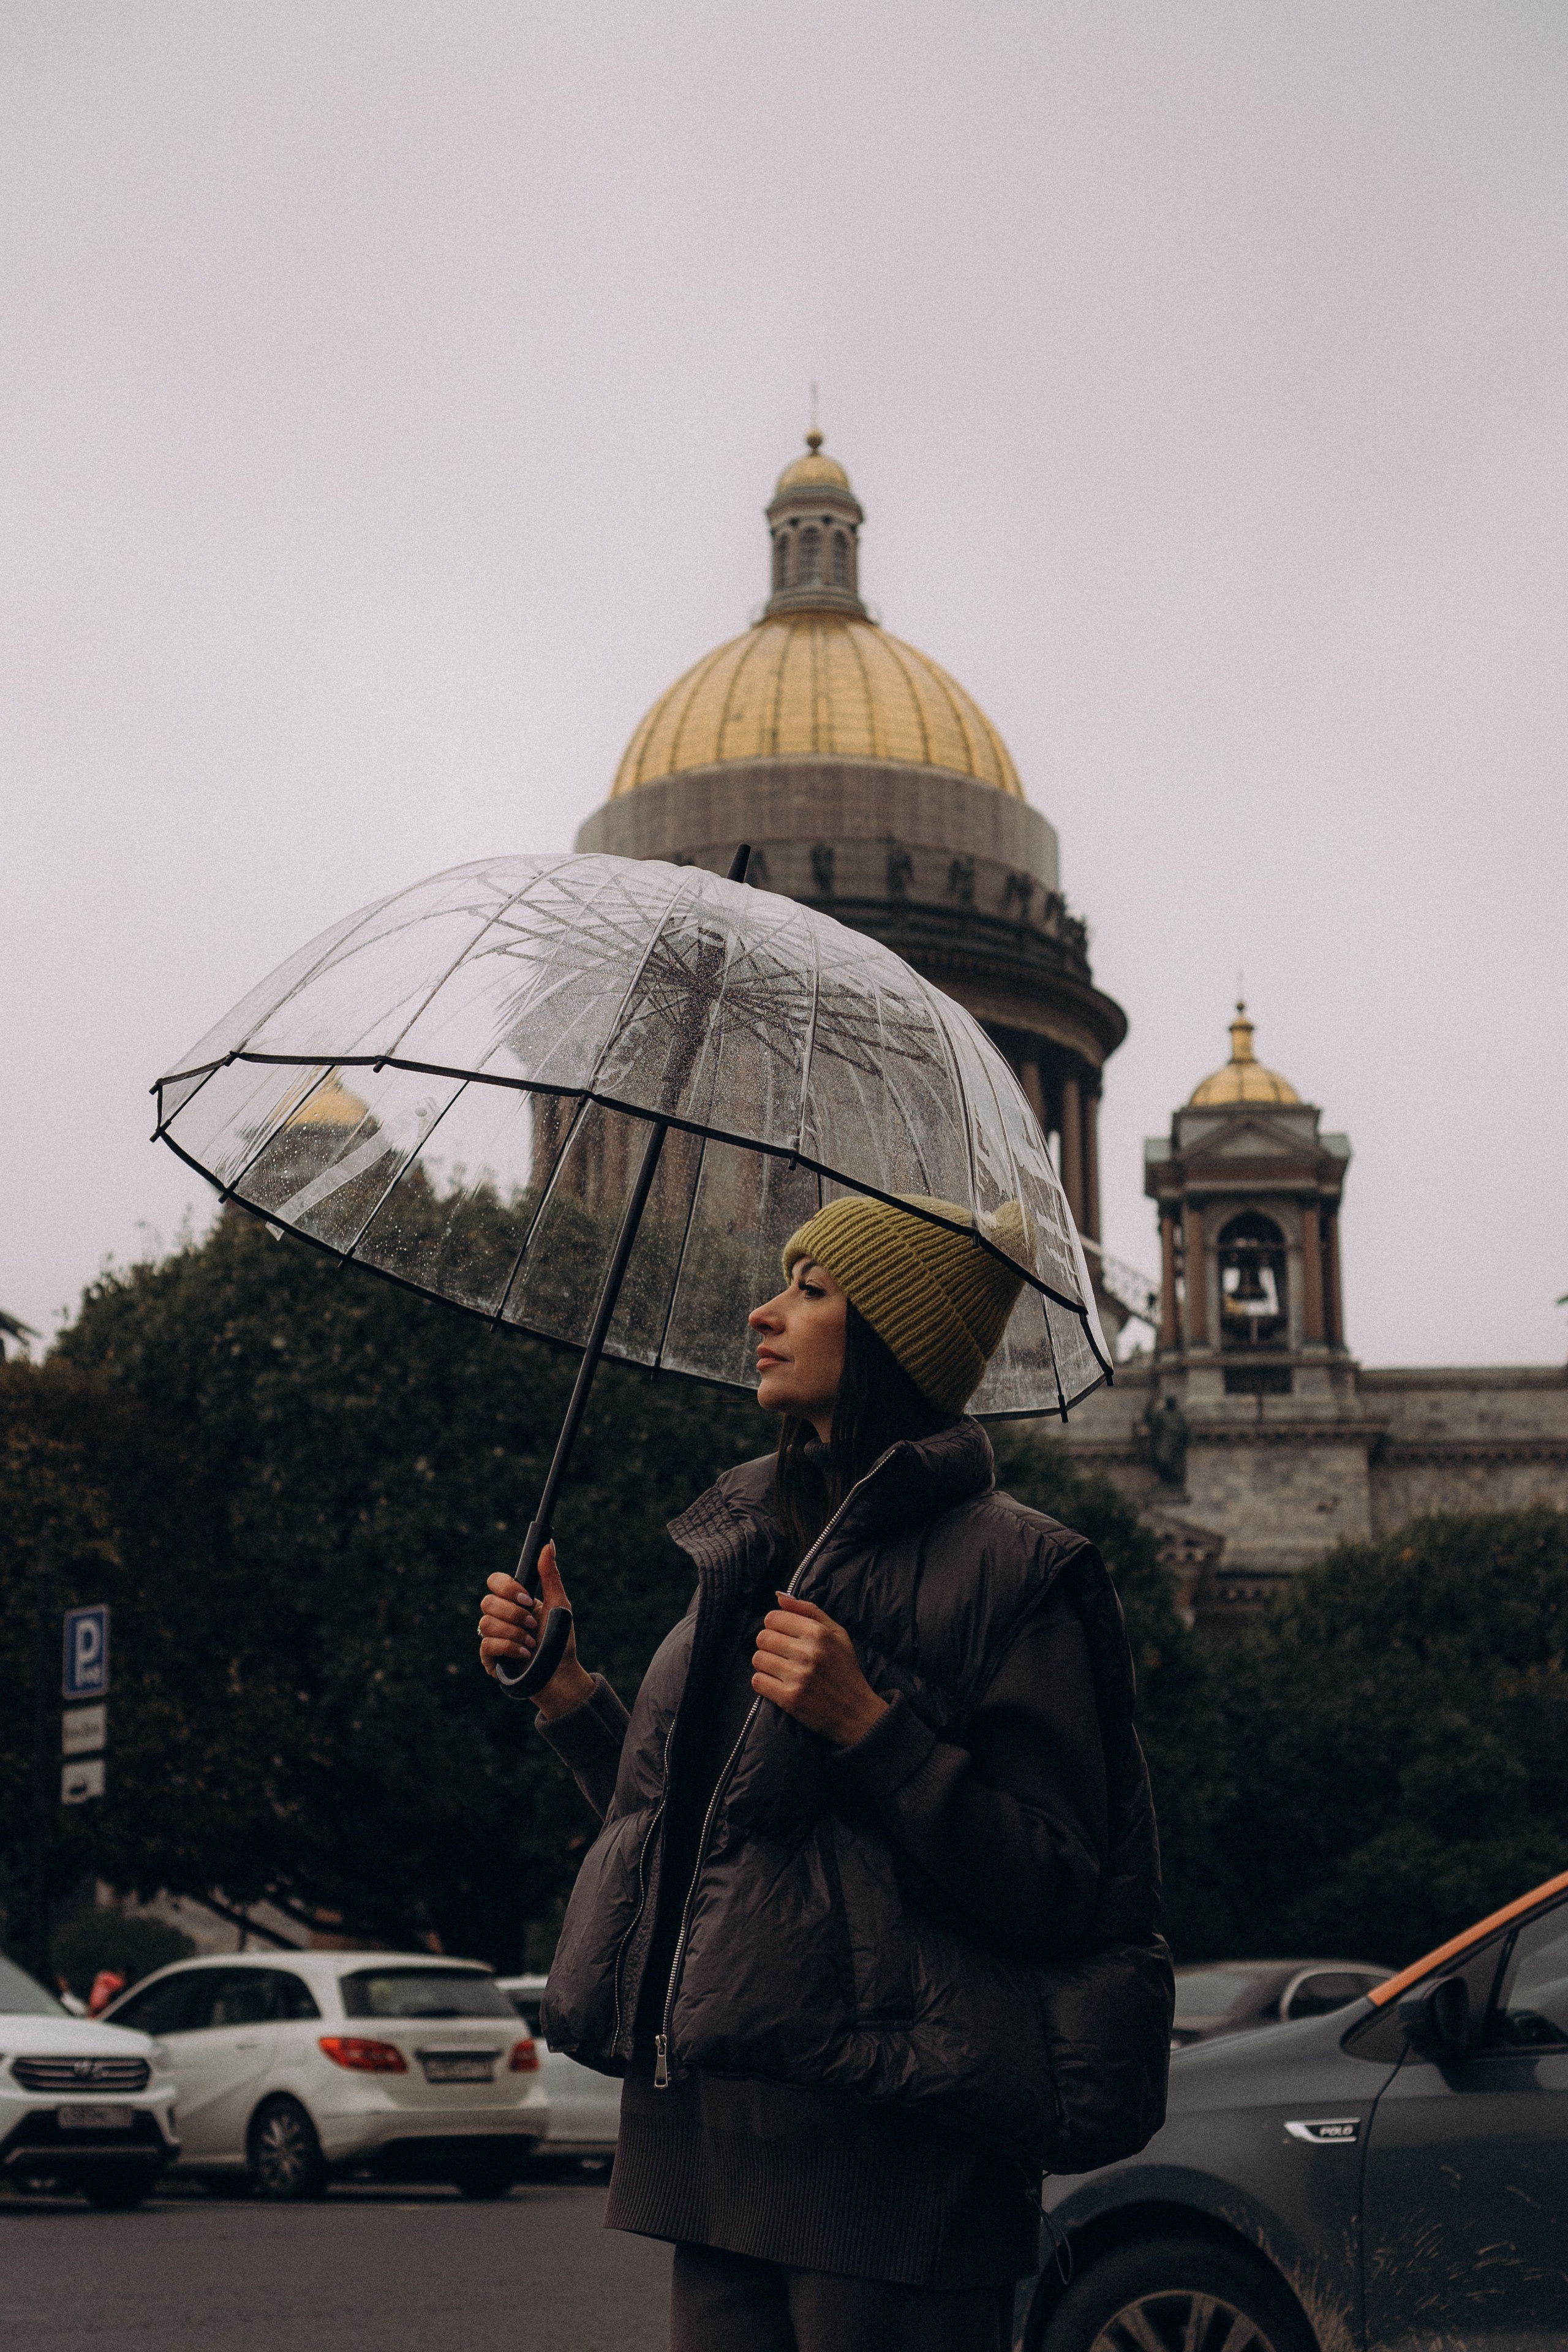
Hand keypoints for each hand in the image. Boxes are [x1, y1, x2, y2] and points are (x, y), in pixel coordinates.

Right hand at [478, 1543, 593, 1720]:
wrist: (561, 1675)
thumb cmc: (561, 1640)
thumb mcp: (560, 1605)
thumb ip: (550, 1575)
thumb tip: (548, 1544)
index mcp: (514, 1601)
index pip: (494, 1581)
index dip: (507, 1588)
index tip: (527, 1598)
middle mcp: (500, 1617)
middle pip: (487, 1602)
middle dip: (513, 1613)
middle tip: (532, 1623)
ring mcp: (493, 1637)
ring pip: (485, 1624)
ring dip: (514, 1633)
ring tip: (532, 1644)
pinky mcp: (490, 1659)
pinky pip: (486, 1644)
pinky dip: (508, 1647)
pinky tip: (524, 1654)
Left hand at [751, 1594, 889, 1747]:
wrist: (855, 1712)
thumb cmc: (845, 1669)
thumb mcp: (837, 1633)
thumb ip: (808, 1611)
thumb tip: (779, 1597)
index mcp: (819, 1633)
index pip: (773, 1618)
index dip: (774, 1626)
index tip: (783, 1636)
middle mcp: (808, 1653)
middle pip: (763, 1638)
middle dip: (769, 1645)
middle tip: (781, 1654)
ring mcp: (798, 1676)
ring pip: (758, 1659)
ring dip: (765, 1664)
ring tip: (780, 1669)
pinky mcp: (790, 1698)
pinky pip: (757, 1681)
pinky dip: (763, 1682)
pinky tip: (777, 1683)